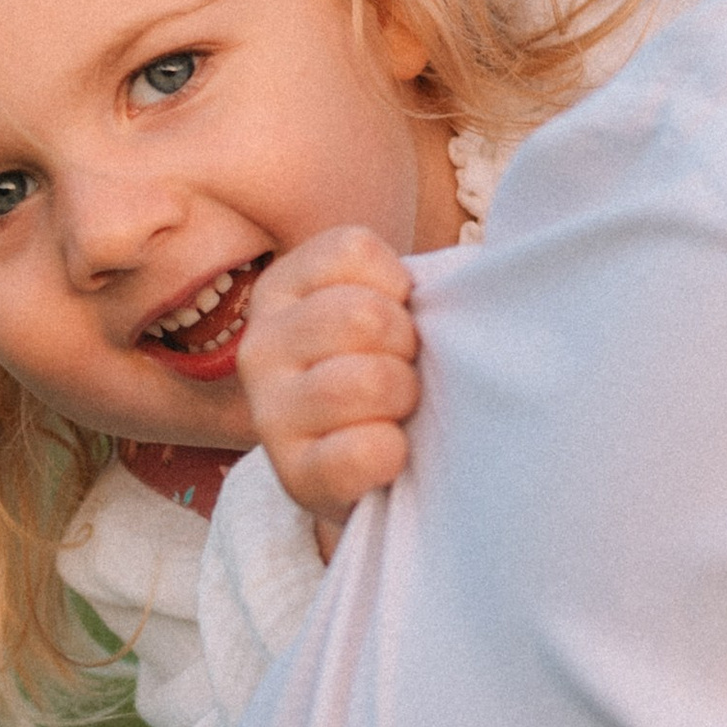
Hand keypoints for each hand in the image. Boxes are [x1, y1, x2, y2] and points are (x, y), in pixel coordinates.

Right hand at [240, 228, 419, 538]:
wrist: (365, 473)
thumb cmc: (385, 368)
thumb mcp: (384, 308)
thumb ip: (404, 284)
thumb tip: (466, 280)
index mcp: (281, 289)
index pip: (354, 251)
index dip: (399, 285)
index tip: (398, 314)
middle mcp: (260, 345)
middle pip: (364, 316)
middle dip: (406, 345)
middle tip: (402, 370)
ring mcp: (269, 413)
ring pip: (368, 381)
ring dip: (403, 397)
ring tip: (395, 411)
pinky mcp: (294, 475)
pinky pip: (363, 452)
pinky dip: (393, 452)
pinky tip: (389, 452)